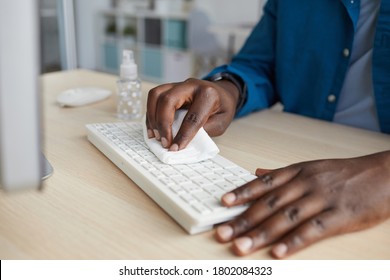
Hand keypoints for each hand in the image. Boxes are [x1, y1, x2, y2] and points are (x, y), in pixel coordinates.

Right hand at [146, 78, 238, 150]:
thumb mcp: (220, 123)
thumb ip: (203, 131)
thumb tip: (182, 141)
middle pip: (168, 100)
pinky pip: (154, 98)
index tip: (175, 148)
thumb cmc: (222, 108)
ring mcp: (179, 84)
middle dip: (163, 124)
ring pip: (156, 95)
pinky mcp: (170, 88)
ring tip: (155, 136)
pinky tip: (153, 129)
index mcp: (208, 95)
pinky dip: (151, 114)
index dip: (182, 135)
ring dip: (152, 118)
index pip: (192, 117)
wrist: (223, 93)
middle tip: (164, 142)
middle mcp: (191, 85)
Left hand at [215, 151, 389, 257]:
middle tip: (222, 232)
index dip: (243, 192)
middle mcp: (306, 183)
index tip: (224, 203)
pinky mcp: (340, 215)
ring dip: (261, 233)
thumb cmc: (345, 173)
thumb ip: (283, 173)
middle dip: (244, 219)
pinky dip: (294, 242)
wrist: (385, 174)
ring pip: (286, 217)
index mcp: (298, 171)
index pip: (264, 183)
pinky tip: (277, 252)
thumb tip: (257, 172)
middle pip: (270, 203)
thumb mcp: (312, 166)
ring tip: (241, 246)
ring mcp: (323, 199)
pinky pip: (313, 229)